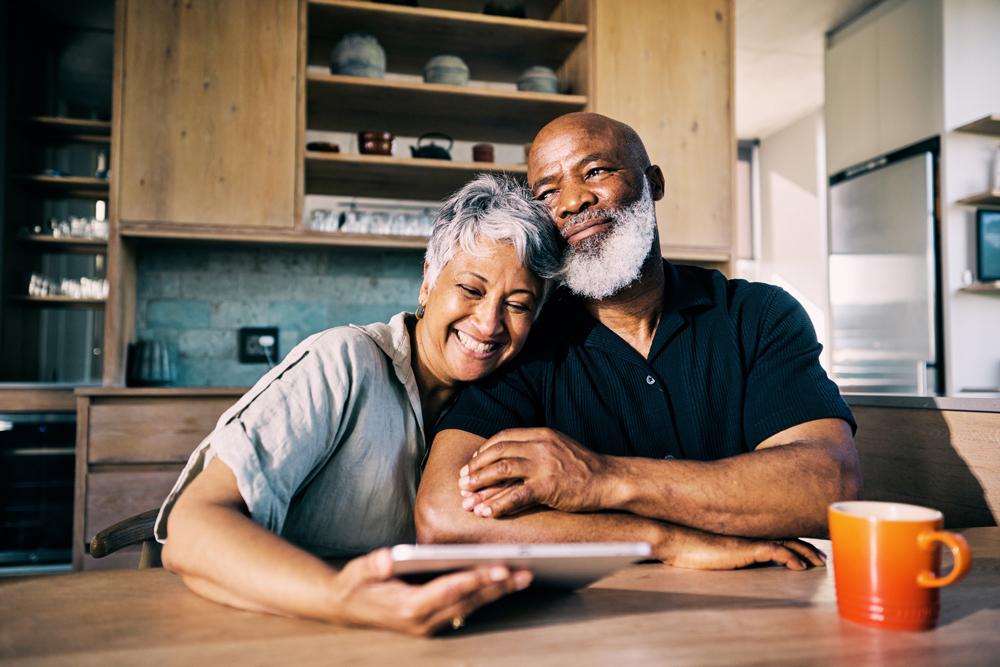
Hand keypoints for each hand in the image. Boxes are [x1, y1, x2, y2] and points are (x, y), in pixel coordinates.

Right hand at [329, 548, 531, 635]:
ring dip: (497, 592)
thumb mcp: (357, 573)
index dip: (475, 580)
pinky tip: (503, 583)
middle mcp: (422, 621)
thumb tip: (387, 558)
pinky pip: (465, 607)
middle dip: (497, 587)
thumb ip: (373, 566)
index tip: (499, 569)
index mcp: (408, 608)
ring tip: (524, 576)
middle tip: (524, 572)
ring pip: (470, 606)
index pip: (449, 591)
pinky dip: (485, 595)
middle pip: (467, 601)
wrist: (344, 608)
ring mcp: (429, 624)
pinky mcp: (433, 620)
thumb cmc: (354, 586)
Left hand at [458, 428, 613, 517]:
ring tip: (467, 498)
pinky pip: (517, 495)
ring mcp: (544, 465)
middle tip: (462, 482)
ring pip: (502, 470)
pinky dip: (498, 504)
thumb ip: (536, 449)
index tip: (472, 463)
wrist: (609, 478)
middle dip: (476, 468)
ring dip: (480, 485)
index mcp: (541, 434)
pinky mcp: (549, 486)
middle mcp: (540, 445)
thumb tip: (508, 460)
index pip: (503, 438)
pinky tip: (487, 513)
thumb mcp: (558, 447)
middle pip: (497, 453)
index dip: (483, 451)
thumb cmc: (584, 467)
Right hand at [657, 525, 826, 570]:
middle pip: (788, 536)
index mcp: (743, 531)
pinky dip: (791, 559)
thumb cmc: (686, 543)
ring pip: (788, 543)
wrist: (674, 537)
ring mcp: (749, 538)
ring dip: (806, 554)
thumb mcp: (710, 545)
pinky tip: (800, 567)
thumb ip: (724, 546)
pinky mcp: (746, 548)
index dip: (794, 540)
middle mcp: (750, 531)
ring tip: (819, 563)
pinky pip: (777, 553)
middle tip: (821, 557)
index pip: (776, 532)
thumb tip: (727, 553)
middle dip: (807, 547)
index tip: (808, 549)